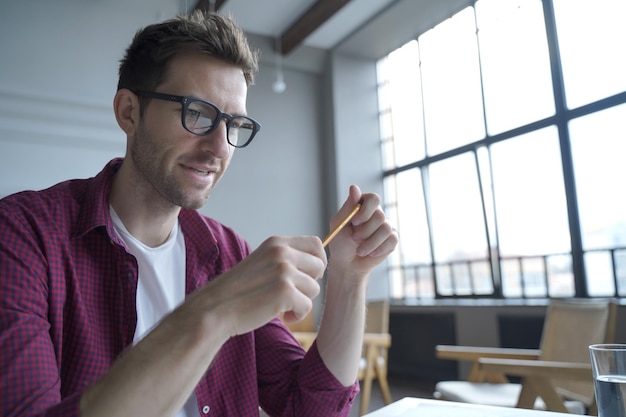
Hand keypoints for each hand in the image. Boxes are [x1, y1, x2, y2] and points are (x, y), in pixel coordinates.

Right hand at [190, 236, 326, 336]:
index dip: (317, 261)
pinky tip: (282, 315)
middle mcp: (282, 253)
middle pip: (320, 266)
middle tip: (291, 294)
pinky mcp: (285, 292)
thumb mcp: (262, 261)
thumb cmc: (239, 290)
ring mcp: (284, 271)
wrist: (215, 308)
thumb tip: (317, 264)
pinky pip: (308, 307)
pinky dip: (297, 315)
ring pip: (314, 289)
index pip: (316, 243)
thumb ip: (285, 258)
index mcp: (277, 243)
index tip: (307, 276)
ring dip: (301, 301)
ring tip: (281, 305)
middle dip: (309, 283)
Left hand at [327, 185, 397, 277]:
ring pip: (386, 229)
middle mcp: (377, 213)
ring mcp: (386, 225)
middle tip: (354, 239)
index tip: (355, 222)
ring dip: (370, 243)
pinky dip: (379, 248)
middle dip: (365, 231)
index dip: (366, 211)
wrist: (348, 264)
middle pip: (380, 215)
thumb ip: (348, 207)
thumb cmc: (341, 243)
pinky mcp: (392, 239)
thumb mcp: (339, 224)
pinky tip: (370, 253)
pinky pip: (392, 240)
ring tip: (359, 250)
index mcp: (363, 205)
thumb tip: (354, 187)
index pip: (373, 198)